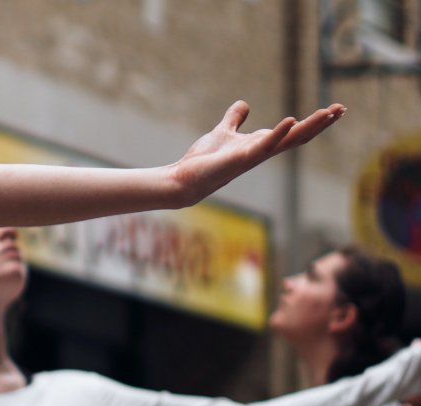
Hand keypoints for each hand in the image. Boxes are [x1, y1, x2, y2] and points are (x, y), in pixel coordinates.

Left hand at [169, 101, 343, 205]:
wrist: (185, 178)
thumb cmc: (206, 160)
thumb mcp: (223, 132)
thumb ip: (235, 119)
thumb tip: (244, 104)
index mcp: (262, 144)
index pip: (295, 131)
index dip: (315, 121)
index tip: (334, 108)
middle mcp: (263, 151)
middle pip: (299, 135)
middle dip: (321, 122)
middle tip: (342, 108)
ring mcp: (255, 156)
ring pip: (289, 140)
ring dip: (309, 126)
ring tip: (327, 112)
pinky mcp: (241, 159)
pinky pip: (264, 146)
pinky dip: (278, 133)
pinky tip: (290, 120)